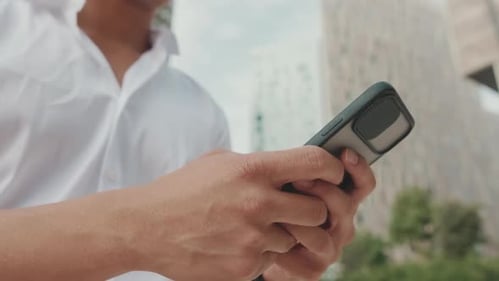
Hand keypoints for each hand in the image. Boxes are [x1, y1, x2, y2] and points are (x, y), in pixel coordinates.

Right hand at [118, 147, 345, 280]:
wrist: (145, 226)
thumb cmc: (183, 189)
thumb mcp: (221, 162)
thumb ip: (260, 164)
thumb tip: (293, 170)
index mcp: (254, 169)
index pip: (315, 163)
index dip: (332, 168)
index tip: (332, 175)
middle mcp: (258, 202)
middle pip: (319, 211)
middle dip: (313, 211)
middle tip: (298, 209)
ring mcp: (253, 238)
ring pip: (296, 239)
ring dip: (283, 235)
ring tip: (255, 227)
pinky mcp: (245, 266)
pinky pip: (272, 260)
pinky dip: (262, 253)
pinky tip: (237, 243)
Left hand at [262, 149, 375, 280]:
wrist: (255, 245)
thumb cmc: (274, 206)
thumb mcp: (286, 183)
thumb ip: (299, 170)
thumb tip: (298, 158)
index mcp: (340, 199)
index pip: (362, 184)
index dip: (358, 168)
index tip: (346, 153)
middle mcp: (340, 224)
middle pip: (346, 205)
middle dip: (322, 190)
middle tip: (298, 179)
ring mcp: (329, 248)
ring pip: (326, 234)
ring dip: (301, 219)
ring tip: (279, 210)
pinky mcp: (313, 269)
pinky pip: (305, 259)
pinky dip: (288, 244)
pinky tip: (273, 235)